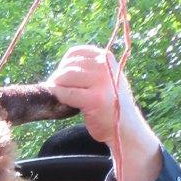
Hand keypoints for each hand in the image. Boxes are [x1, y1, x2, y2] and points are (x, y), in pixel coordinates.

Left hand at [46, 45, 161, 180]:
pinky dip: (58, 96)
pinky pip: (66, 93)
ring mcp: (100, 82)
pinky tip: (59, 102)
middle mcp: (105, 66)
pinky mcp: (93, 99)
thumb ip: (90, 69)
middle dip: (57, 78)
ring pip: (65, 77)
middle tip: (57, 91)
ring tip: (59, 97)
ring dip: (56, 87)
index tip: (63, 77)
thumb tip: (61, 67)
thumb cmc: (111, 104)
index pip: (75, 52)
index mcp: (106, 58)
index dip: (64, 64)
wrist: (124, 127)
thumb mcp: (106, 78)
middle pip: (68, 65)